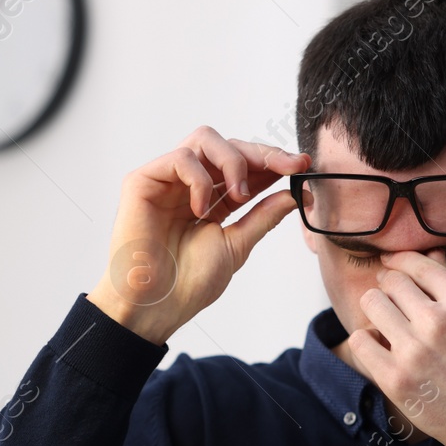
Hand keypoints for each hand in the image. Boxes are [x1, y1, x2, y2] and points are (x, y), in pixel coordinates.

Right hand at [88, 127, 309, 343]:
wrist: (156, 305)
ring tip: (240, 196)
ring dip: (233, 161)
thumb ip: (263, 217)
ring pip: (205, 140)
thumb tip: (293, 194)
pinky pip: (179, 158)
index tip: (302, 166)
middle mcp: (189, 185)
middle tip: (286, 167)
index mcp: (212, 200)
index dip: (273, 162)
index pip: (245, 167)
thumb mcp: (237, 245)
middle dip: (262, 154)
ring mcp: (166, 180)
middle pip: (228, 145)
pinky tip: (201, 209)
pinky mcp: (143, 181)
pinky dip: (198, 179)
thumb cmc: (188, 282)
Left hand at [348, 249, 445, 445]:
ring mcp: (413, 351)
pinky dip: (367, 338)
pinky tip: (379, 344)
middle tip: (392, 297)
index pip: (418, 264)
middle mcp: (437, 321)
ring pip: (372, 304)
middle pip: (391, 282)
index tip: (392, 264)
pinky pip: (361, 340)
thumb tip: (430, 256)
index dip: (400, 261)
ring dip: (377, 308)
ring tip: (387, 320)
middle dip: (389, 285)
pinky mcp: (395, 379)